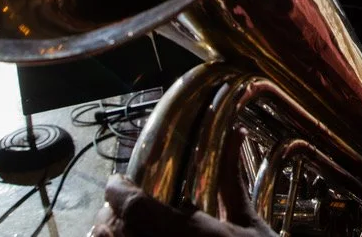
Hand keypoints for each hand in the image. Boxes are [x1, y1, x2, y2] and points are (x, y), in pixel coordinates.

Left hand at [90, 139, 275, 236]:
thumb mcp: (248, 222)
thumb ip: (231, 181)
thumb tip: (235, 134)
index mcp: (189, 234)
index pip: (134, 207)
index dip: (118, 190)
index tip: (119, 179)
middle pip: (113, 230)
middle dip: (113, 213)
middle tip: (124, 203)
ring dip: (113, 234)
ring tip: (127, 226)